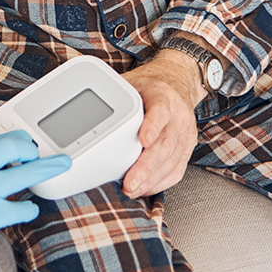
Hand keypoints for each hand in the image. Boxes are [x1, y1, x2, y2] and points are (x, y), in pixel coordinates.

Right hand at [0, 131, 71, 271]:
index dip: (3, 142)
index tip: (11, 144)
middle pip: (9, 147)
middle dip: (27, 146)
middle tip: (37, 150)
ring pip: (24, 172)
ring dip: (45, 168)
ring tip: (60, 164)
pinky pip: (18, 209)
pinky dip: (29, 208)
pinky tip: (33, 209)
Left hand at [120, 50, 206, 197]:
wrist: (177, 83)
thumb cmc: (150, 86)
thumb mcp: (132, 82)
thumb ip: (115, 95)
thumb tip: (85, 110)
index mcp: (162, 95)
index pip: (160, 110)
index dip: (152, 126)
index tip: (143, 140)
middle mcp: (178, 115)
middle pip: (165, 143)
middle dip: (146, 167)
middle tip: (130, 182)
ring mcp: (184, 133)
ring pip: (171, 160)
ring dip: (151, 179)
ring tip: (132, 189)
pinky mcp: (187, 147)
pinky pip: (176, 170)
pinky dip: (160, 182)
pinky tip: (145, 188)